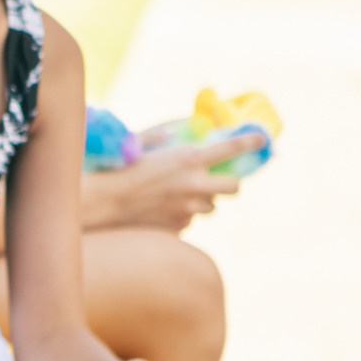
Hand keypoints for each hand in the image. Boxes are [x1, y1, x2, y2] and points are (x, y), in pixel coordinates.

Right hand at [83, 132, 262, 231]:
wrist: (99, 202)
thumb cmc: (115, 165)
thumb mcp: (140, 141)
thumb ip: (163, 136)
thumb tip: (174, 135)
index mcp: (190, 158)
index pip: (234, 148)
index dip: (251, 141)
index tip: (262, 139)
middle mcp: (195, 185)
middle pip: (234, 188)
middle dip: (229, 183)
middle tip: (217, 179)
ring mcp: (187, 208)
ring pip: (210, 207)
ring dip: (202, 200)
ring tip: (179, 194)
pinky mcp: (176, 226)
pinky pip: (188, 220)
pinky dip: (181, 214)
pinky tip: (160, 208)